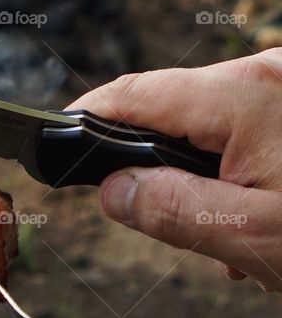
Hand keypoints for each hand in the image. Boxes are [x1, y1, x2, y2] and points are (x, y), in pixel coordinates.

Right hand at [67, 48, 281, 291]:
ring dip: (207, 178)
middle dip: (161, 169)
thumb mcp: (254, 234)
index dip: (87, 119)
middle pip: (173, 110)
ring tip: (239, 245)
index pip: (134, 94)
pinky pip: (248, 127)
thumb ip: (173, 210)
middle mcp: (266, 73)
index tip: (57, 143)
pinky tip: (265, 216)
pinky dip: (243, 170)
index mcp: (245, 94)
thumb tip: (112, 190)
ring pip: (212, 123)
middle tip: (179, 229)